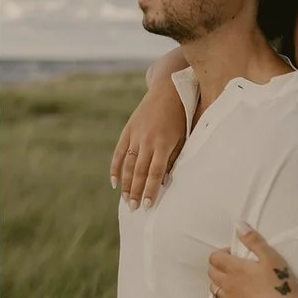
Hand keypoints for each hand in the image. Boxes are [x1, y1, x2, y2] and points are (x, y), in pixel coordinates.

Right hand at [110, 78, 186, 207]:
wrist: (169, 89)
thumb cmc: (181, 115)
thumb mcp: (182, 137)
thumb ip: (173, 158)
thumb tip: (165, 181)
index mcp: (163, 144)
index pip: (155, 173)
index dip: (151, 190)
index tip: (148, 205)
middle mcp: (147, 141)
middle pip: (140, 172)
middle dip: (136, 192)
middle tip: (134, 208)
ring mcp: (135, 135)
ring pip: (128, 165)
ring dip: (126, 184)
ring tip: (126, 200)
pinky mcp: (128, 130)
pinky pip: (119, 153)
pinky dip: (116, 168)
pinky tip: (115, 183)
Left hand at [206, 225, 297, 297]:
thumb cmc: (280, 286)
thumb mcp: (271, 258)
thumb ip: (253, 241)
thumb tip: (238, 225)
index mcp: (234, 269)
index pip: (214, 257)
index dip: (222, 253)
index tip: (234, 255)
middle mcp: (226, 286)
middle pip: (211, 272)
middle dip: (219, 267)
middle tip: (235, 267)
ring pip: (213, 289)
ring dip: (220, 283)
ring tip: (235, 283)